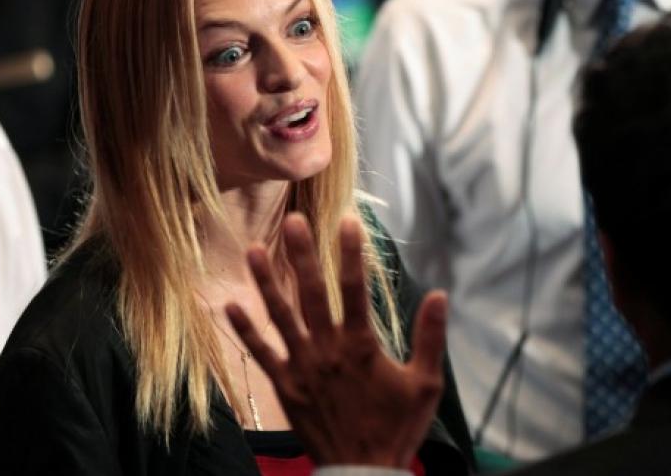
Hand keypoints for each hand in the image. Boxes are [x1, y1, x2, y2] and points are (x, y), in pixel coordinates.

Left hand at [226, 212, 446, 467]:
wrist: (364, 471)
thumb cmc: (397, 427)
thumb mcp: (426, 383)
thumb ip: (430, 337)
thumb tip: (440, 294)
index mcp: (360, 345)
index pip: (354, 288)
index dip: (350, 252)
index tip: (348, 220)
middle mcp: (327, 350)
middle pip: (312, 293)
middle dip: (302, 254)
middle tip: (293, 220)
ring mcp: (302, 367)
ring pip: (280, 316)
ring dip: (266, 282)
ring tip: (253, 249)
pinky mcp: (286, 386)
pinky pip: (260, 354)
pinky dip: (245, 330)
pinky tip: (230, 305)